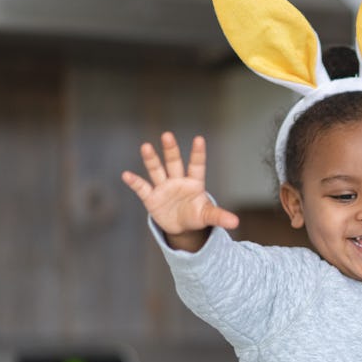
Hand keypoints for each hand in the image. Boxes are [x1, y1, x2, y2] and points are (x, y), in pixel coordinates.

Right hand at [122, 132, 238, 249]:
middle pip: (174, 162)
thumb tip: (236, 223)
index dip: (198, 153)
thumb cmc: (196, 215)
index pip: (197, 165)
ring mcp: (163, 187)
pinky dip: (135, 182)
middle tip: (168, 135)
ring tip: (146, 146)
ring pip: (157, 170)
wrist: (180, 225)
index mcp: (194, 183)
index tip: (199, 139)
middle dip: (171, 150)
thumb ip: (219, 217)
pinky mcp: (151, 198)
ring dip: (151, 160)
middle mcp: (178, 181)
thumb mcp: (208, 216)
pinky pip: (142, 188)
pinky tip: (126, 175)